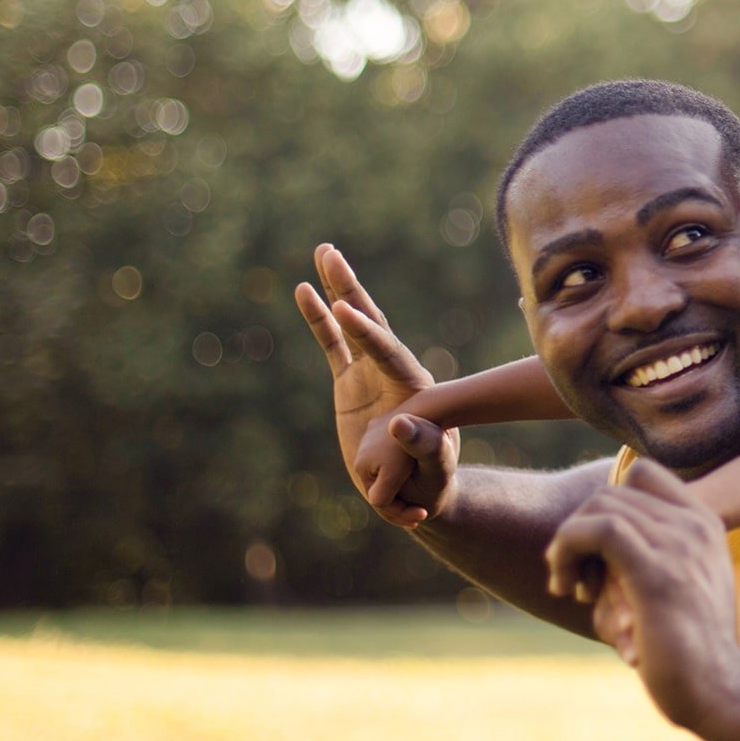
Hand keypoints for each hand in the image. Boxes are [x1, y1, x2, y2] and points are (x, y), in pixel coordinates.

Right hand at [294, 243, 458, 525]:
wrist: (421, 488)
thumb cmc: (433, 480)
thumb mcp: (435, 469)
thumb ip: (424, 448)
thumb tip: (401, 424)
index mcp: (416, 388)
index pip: (389, 353)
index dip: (366, 333)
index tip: (343, 310)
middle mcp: (394, 371)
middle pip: (372, 323)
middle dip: (351, 290)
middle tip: (331, 255)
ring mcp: (371, 373)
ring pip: (352, 324)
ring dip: (337, 289)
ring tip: (324, 252)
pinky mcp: (351, 382)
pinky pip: (332, 344)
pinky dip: (319, 318)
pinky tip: (304, 289)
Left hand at [544, 459, 739, 729]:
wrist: (718, 694)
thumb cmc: (681, 651)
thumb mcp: (665, 587)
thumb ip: (635, 553)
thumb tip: (577, 536)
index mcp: (704, 524)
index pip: (642, 474)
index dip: (606, 505)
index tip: (595, 551)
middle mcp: (696, 526)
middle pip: (611, 493)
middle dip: (580, 531)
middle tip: (575, 581)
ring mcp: (681, 546)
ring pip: (600, 506)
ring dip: (568, 544)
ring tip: (569, 588)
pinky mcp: (658, 574)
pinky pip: (599, 530)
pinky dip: (567, 548)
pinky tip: (564, 587)